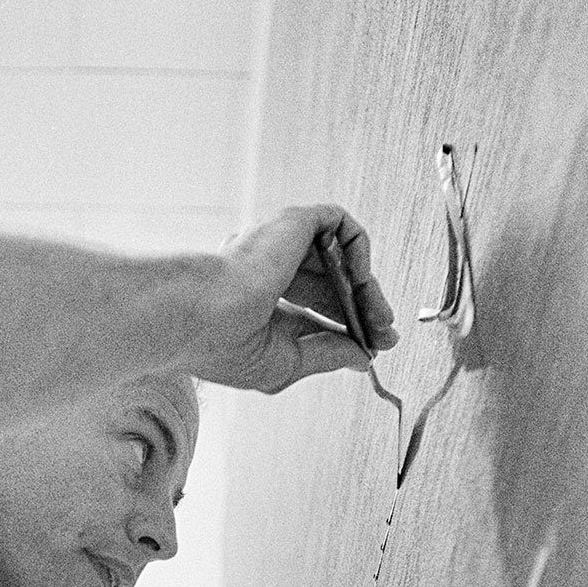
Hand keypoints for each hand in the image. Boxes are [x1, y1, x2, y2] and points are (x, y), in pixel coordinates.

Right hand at [190, 204, 398, 392]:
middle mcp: (267, 269)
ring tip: (380, 316)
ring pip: (339, 259)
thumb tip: (363, 357)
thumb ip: (326, 356)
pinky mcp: (293, 223)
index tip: (375, 347)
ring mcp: (280, 244)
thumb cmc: (226, 345)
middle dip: (363, 310)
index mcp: (257, 303)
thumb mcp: (286, 363)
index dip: (347, 328)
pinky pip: (340, 225)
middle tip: (386, 333)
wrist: (201, 315)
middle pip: (330, 286)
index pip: (313, 312)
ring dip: (367, 287)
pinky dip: (359, 251)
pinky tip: (362, 280)